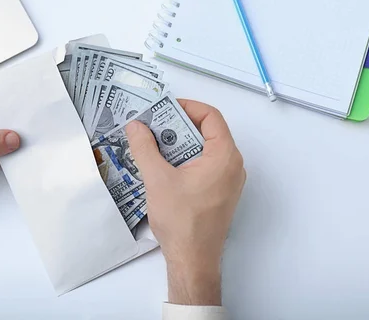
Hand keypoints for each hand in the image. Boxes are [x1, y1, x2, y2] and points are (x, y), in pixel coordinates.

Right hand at [126, 100, 244, 305]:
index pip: (211, 116)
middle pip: (207, 132)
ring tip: (153, 145)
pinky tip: (162, 167)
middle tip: (153, 126)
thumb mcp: (157, 178)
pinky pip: (204, 166)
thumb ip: (145, 147)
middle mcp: (232, 166)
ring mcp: (228, 181)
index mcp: (224, 156)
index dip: (187, 106)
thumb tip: (136, 126)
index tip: (163, 108)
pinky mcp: (220, 193)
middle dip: (178, 126)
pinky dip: (185, 160)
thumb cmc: (181, 221)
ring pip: (204, 150)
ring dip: (179, 144)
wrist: (192, 260)